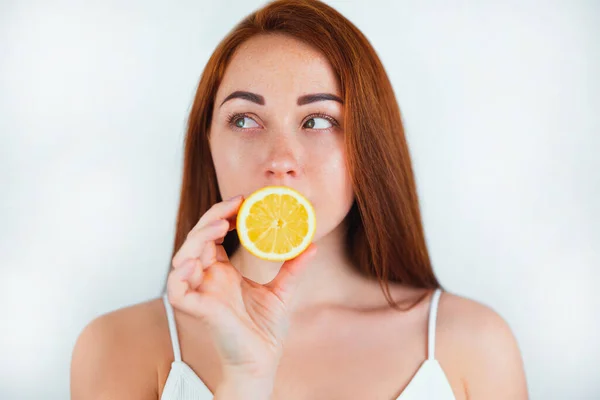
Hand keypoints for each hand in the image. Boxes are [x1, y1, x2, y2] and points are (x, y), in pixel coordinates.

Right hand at [166, 195, 316, 381]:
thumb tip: (311, 244)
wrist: (262, 361)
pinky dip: (180, 274)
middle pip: (197, 240)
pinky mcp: (196, 310)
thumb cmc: (264, 330)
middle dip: (211, 219)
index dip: (223, 216)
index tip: (243, 201)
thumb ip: (292, 267)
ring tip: (221, 227)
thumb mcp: (282, 291)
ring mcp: (200, 293)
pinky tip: (196, 261)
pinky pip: (176, 290)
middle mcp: (208, 278)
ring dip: (198, 238)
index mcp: (222, 272)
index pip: (214, 236)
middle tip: (234, 207)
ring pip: (183, 258)